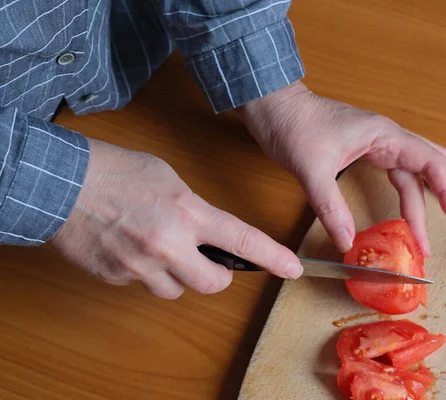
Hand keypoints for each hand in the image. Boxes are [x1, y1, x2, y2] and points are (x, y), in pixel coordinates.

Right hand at [50, 139, 302, 298]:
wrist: (61, 184)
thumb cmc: (116, 171)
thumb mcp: (168, 179)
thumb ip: (194, 209)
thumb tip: (207, 232)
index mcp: (188, 213)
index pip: (243, 241)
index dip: (273, 258)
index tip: (292, 268)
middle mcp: (169, 245)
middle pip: (214, 284)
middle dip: (218, 276)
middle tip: (210, 261)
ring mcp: (141, 266)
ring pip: (176, 291)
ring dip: (178, 276)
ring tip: (160, 248)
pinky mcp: (117, 278)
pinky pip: (143, 285)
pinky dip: (146, 272)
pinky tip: (132, 248)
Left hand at [239, 82, 445, 256]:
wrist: (274, 107)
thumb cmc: (294, 126)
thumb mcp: (312, 169)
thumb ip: (331, 207)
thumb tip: (347, 242)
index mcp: (382, 135)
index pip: (428, 162)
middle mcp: (384, 137)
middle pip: (423, 168)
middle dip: (443, 195)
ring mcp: (374, 141)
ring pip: (410, 170)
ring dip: (430, 192)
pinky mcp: (362, 148)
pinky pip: (395, 166)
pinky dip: (413, 178)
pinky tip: (424, 181)